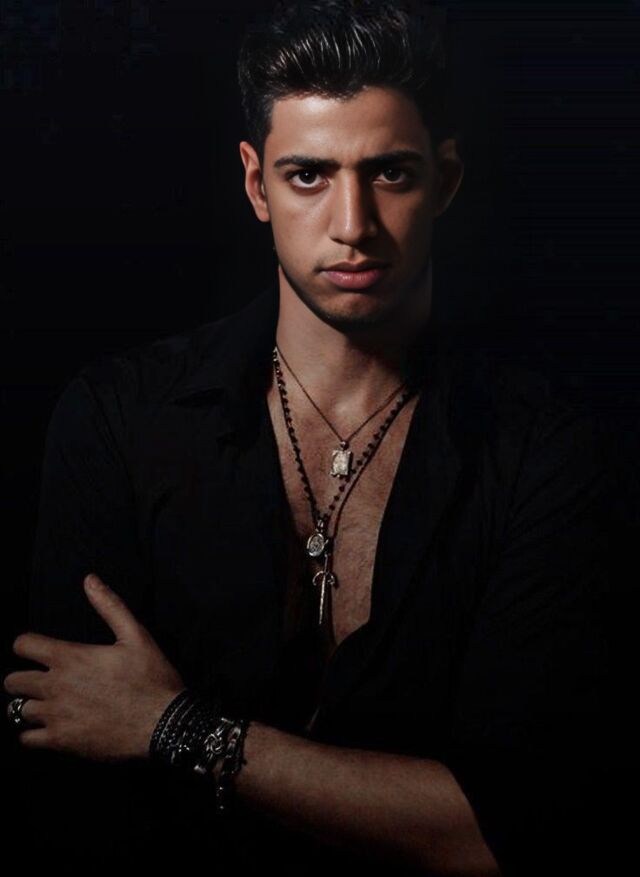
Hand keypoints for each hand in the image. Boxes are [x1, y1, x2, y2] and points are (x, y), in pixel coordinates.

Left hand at [4, 573, 186, 762]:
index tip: (38, 650)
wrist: (163, 724)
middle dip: (23, 677)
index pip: (23, 645)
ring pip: (17, 710)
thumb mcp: (135, 635)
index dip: (28, 644)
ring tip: (46, 703)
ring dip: (30, 704)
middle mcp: (55, 686)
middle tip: (41, 679)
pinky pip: (27, 739)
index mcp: (70, 657)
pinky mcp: (61, 742)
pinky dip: (33, 733)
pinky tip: (50, 726)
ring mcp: (56, 716)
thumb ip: (109, 605)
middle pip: (12, 681)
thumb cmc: (151, 678)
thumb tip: (90, 579)